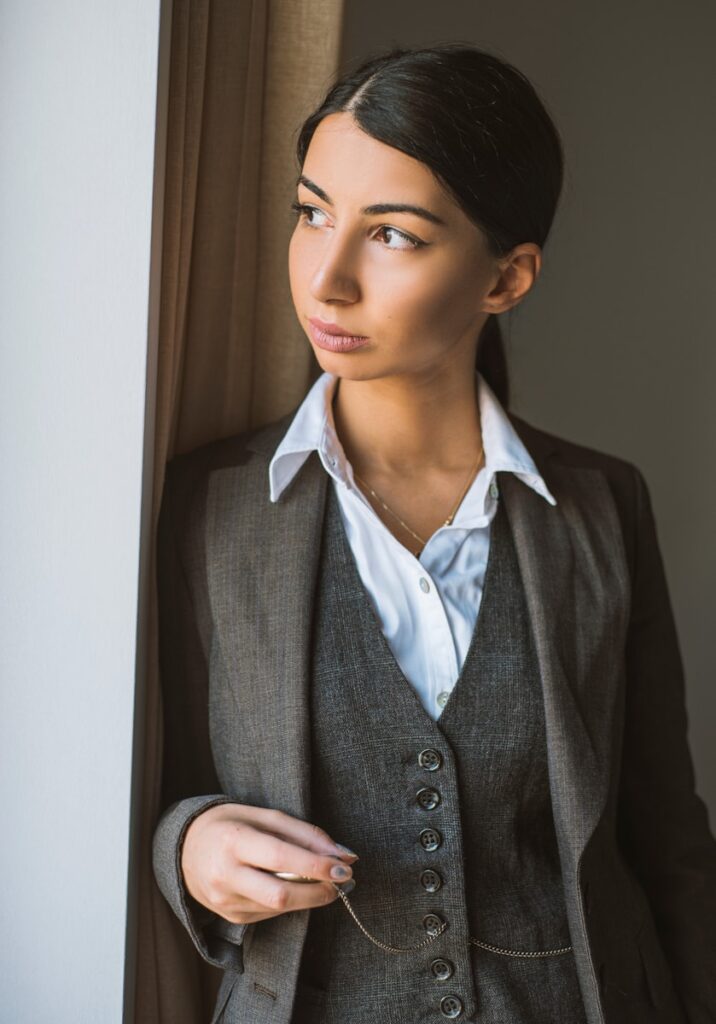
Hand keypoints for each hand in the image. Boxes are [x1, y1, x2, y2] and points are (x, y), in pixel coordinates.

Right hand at [181, 802, 358, 923]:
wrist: (185, 848)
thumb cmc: (230, 824)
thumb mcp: (264, 816)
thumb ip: (303, 833)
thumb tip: (342, 852)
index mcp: (233, 841)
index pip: (280, 857)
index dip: (316, 864)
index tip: (346, 864)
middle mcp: (226, 875)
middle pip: (280, 893)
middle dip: (319, 891)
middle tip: (344, 880)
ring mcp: (226, 901)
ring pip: (279, 907)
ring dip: (311, 897)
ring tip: (327, 882)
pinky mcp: (231, 917)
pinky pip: (270, 913)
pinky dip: (291, 901)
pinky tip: (297, 887)